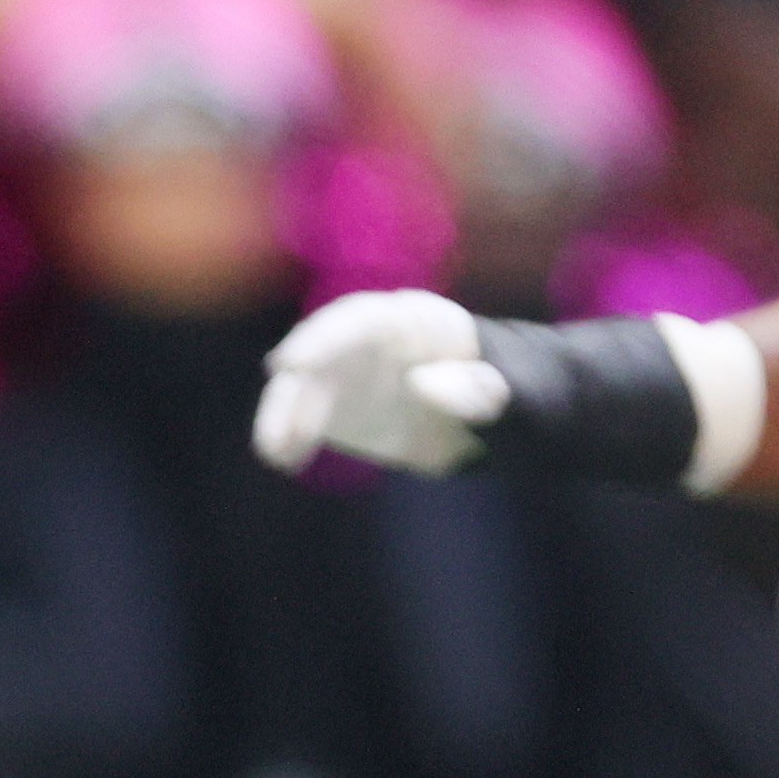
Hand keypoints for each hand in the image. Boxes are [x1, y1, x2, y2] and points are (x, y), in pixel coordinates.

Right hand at [255, 287, 498, 473]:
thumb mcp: (502, 395)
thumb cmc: (500, 396)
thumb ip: (474, 389)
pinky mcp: (336, 409)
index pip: (358, 319)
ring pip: (303, 387)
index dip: (323, 339)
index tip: (296, 364)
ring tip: (276, 451)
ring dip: (283, 415)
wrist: (487, 424)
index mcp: (411, 319)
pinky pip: (304, 418)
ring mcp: (348, 373)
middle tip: (277, 418)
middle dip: (295, 382)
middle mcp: (369, 340)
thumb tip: (422, 383)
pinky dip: (289, 436)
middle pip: (319, 351)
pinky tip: (284, 458)